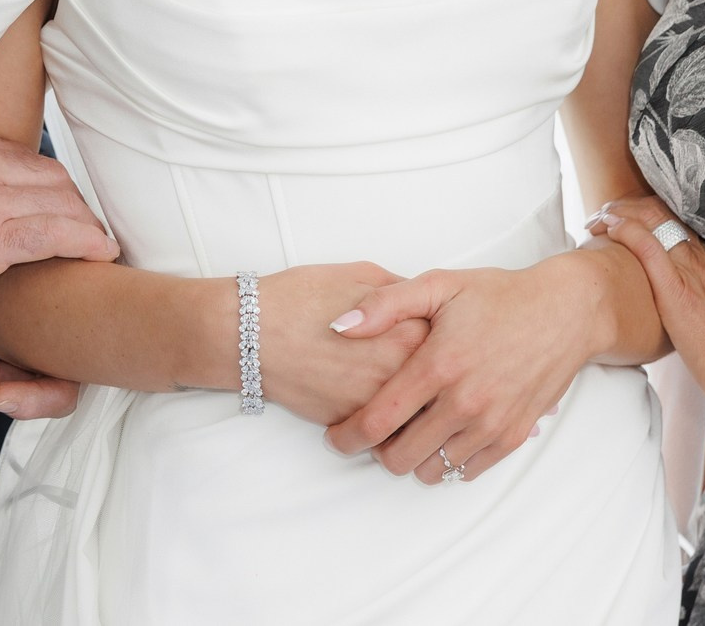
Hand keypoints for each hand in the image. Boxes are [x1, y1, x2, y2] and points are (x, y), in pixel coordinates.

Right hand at [0, 104, 119, 309]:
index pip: (17, 155)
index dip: (44, 180)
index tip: (56, 198)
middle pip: (48, 174)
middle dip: (73, 200)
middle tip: (86, 222)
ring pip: (57, 201)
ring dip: (84, 222)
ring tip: (97, 241)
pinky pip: (52, 235)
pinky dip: (83, 241)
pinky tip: (99, 252)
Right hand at [253, 263, 431, 427]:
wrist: (251, 334)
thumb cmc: (300, 298)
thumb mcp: (360, 275)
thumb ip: (401, 293)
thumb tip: (423, 304)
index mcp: (407, 332)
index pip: (453, 342)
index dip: (448, 337)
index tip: (444, 335)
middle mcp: (398, 373)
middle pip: (441, 385)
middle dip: (440, 378)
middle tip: (435, 366)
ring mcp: (375, 404)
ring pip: (418, 415)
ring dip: (419, 406)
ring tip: (413, 391)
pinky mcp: (352, 423)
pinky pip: (386, 429)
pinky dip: (390, 421)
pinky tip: (382, 403)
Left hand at [323, 253, 612, 483]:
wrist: (564, 312)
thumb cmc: (499, 297)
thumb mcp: (438, 286)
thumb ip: (384, 305)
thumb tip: (339, 326)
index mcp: (438, 365)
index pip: (377, 421)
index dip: (347, 436)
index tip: (336, 436)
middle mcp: (464, 402)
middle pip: (399, 457)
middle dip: (378, 450)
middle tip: (375, 431)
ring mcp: (491, 424)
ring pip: (433, 470)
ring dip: (414, 457)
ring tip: (410, 430)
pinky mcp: (513, 436)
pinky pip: (467, 471)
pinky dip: (448, 461)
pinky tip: (442, 435)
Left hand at [588, 195, 704, 411]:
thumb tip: (694, 318)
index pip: (677, 224)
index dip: (647, 216)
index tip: (623, 220)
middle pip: (662, 213)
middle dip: (627, 209)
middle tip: (602, 217)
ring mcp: (693, 271)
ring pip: (652, 220)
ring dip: (618, 215)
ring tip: (595, 222)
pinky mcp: (679, 289)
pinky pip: (648, 244)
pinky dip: (624, 229)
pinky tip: (607, 228)